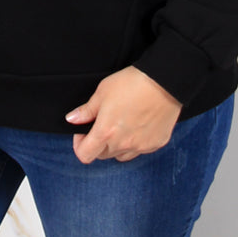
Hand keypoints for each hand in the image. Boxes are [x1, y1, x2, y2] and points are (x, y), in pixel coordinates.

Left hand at [66, 66, 181, 163]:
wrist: (165, 81)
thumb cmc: (132, 83)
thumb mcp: (102, 92)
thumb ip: (86, 110)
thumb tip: (72, 119)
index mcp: (105, 132)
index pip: (84, 155)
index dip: (80, 144)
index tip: (84, 132)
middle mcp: (122, 144)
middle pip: (102, 155)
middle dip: (98, 144)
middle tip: (103, 125)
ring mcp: (141, 146)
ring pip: (121, 155)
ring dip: (117, 146)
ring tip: (122, 126)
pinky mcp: (156, 144)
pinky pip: (140, 150)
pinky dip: (135, 143)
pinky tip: (138, 126)